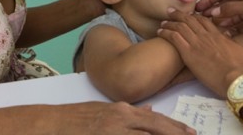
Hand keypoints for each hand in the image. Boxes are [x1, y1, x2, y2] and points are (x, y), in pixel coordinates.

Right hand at [57, 101, 194, 134]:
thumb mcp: (105, 111)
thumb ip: (128, 113)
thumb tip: (149, 110)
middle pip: (155, 128)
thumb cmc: (77, 119)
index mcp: (123, 111)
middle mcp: (121, 119)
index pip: (155, 119)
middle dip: (175, 134)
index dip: (174, 126)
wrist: (52, 123)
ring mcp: (113, 131)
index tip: (190, 132)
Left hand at [157, 9, 242, 95]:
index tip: (188, 16)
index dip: (194, 17)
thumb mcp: (237, 49)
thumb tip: (227, 35)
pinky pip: (174, 38)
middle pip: (189, 20)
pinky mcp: (188, 53)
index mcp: (218, 34)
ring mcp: (196, 43)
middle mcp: (206, 35)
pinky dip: (165, 33)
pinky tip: (160, 32)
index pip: (203, 20)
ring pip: (179, 27)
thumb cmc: (240, 66)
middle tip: (171, 12)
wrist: (235, 76)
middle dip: (179, 15)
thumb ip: (229, 41)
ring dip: (170, 23)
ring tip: (162, 22)